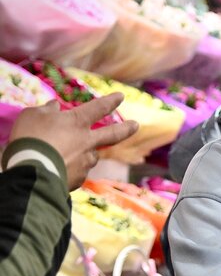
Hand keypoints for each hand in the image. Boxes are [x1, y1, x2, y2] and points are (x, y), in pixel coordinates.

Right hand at [9, 94, 138, 189]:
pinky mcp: (79, 179)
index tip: (121, 96)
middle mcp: (87, 141)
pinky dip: (71, 170)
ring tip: (66, 155)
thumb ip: (46, 110)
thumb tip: (54, 106)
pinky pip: (78, 172)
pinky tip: (58, 170)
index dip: (110, 101)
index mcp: (77, 122)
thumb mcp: (32, 115)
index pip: (98, 108)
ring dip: (85, 154)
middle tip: (136, 125)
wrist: (31, 170)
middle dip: (126, 128)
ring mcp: (85, 161)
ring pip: (92, 156)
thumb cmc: (29, 137)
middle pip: (113, 134)